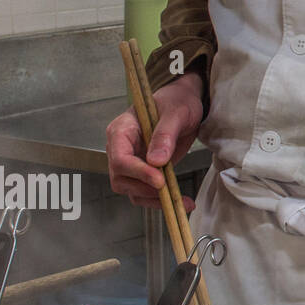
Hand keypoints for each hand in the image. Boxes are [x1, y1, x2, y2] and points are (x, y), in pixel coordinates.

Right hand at [106, 73, 203, 210]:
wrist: (185, 103)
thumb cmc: (178, 101)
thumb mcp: (176, 112)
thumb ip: (165, 134)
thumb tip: (156, 161)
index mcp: (121, 130)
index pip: (119, 158)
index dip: (137, 172)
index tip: (159, 180)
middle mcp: (121, 149)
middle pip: (121, 178)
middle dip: (145, 189)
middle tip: (171, 193)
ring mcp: (131, 162)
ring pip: (132, 190)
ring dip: (154, 200)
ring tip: (182, 203)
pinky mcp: (144, 172)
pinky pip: (146, 192)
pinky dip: (161, 200)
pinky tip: (182, 202)